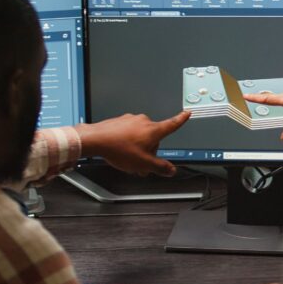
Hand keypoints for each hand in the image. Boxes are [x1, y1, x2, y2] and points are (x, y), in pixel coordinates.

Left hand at [74, 111, 189, 176]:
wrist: (96, 140)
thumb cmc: (119, 149)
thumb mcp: (144, 164)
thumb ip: (160, 167)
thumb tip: (170, 170)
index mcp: (153, 130)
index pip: (172, 124)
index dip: (181, 120)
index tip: (186, 113)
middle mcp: (143, 121)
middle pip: (153, 136)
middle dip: (149, 149)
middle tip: (141, 162)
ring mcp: (130, 120)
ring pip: (140, 135)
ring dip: (137, 146)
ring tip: (127, 157)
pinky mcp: (119, 121)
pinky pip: (128, 132)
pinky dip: (126, 141)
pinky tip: (119, 150)